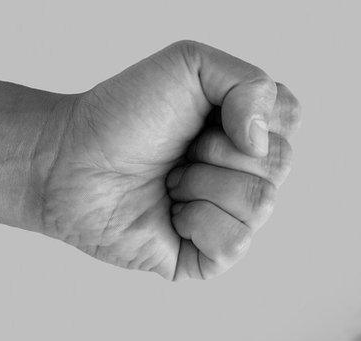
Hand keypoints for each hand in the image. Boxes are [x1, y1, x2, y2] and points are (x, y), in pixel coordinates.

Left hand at [39, 41, 299, 279]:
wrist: (69, 162)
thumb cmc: (124, 115)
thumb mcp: (191, 64)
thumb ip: (249, 82)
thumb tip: (262, 140)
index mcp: (248, 129)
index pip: (290, 120)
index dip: (248, 114)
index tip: (204, 116)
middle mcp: (246, 174)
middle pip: (279, 164)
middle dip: (220, 151)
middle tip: (181, 150)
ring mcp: (231, 217)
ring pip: (260, 204)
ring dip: (204, 185)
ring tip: (171, 182)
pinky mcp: (211, 256)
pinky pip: (236, 242)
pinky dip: (197, 223)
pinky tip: (171, 214)